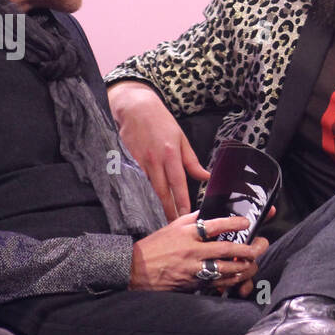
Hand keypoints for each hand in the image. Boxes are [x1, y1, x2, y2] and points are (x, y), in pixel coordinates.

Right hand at [109, 80, 207, 220]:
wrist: (135, 108)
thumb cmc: (161, 122)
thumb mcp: (181, 139)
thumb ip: (192, 161)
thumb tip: (206, 176)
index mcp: (171, 154)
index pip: (178, 184)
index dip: (182, 201)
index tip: (187, 216)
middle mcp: (155, 161)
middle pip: (162, 192)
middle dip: (168, 210)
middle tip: (174, 226)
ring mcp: (139, 162)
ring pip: (148, 189)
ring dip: (155, 205)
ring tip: (161, 220)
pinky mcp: (128, 162)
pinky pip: (137, 182)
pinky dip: (142, 194)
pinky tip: (144, 205)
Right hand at [129, 213, 265, 291]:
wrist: (136, 270)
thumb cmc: (155, 247)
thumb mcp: (172, 227)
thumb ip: (192, 219)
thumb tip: (208, 212)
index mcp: (187, 233)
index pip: (216, 225)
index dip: (235, 223)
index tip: (247, 222)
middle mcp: (192, 250)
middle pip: (227, 250)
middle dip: (249, 248)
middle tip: (261, 244)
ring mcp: (194, 269)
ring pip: (227, 269)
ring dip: (244, 266)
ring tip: (253, 261)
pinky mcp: (194, 283)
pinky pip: (218, 282)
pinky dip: (232, 279)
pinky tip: (240, 275)